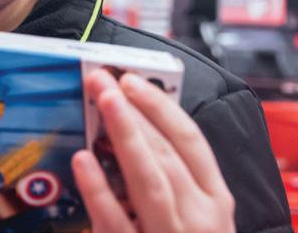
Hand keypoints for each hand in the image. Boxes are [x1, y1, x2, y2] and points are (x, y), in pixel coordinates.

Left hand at [72, 69, 234, 232]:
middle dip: (133, 110)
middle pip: (166, 153)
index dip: (159, 105)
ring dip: (124, 135)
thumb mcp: (196, 216)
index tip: (131, 79)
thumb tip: (134, 129)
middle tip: (103, 80)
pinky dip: (99, 189)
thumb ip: (175, 179)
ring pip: (149, 179)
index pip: (191, 140)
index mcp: (216, 201)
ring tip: (101, 102)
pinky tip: (82, 161)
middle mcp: (201, 218)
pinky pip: (116, 220)